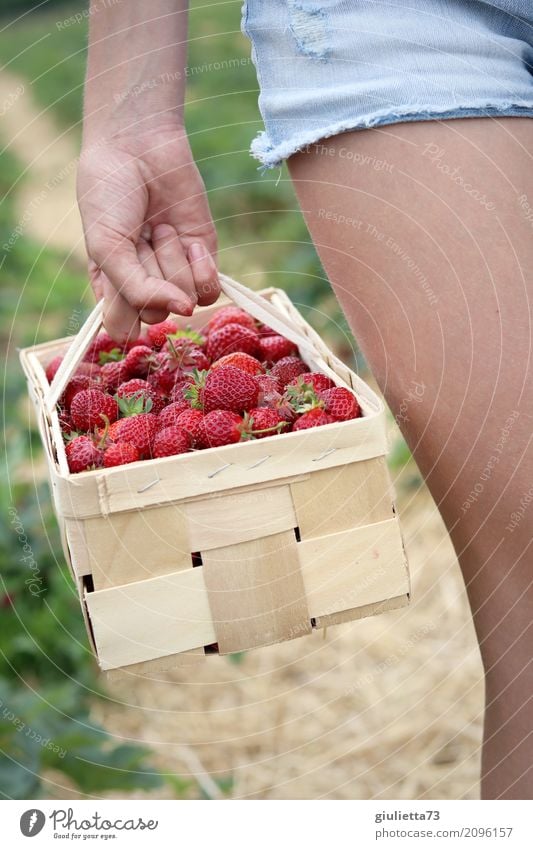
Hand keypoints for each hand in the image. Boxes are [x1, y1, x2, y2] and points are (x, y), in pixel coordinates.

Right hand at [77, 121, 220, 341]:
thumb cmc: (110, 195)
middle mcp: (144, 286)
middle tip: (139, 237)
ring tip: (160, 227)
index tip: (119, 282)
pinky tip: (189, 240)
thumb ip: (136, 290)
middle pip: (156, 316)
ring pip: (185, 302)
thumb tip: (184, 311)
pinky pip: (209, 290)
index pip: (122, 327)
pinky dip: (201, 268)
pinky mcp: (203, 259)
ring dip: (173, 264)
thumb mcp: (108, 247)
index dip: (126, 312)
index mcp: (111, 288)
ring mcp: (175, 274)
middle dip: (149, 275)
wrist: (138, 146)